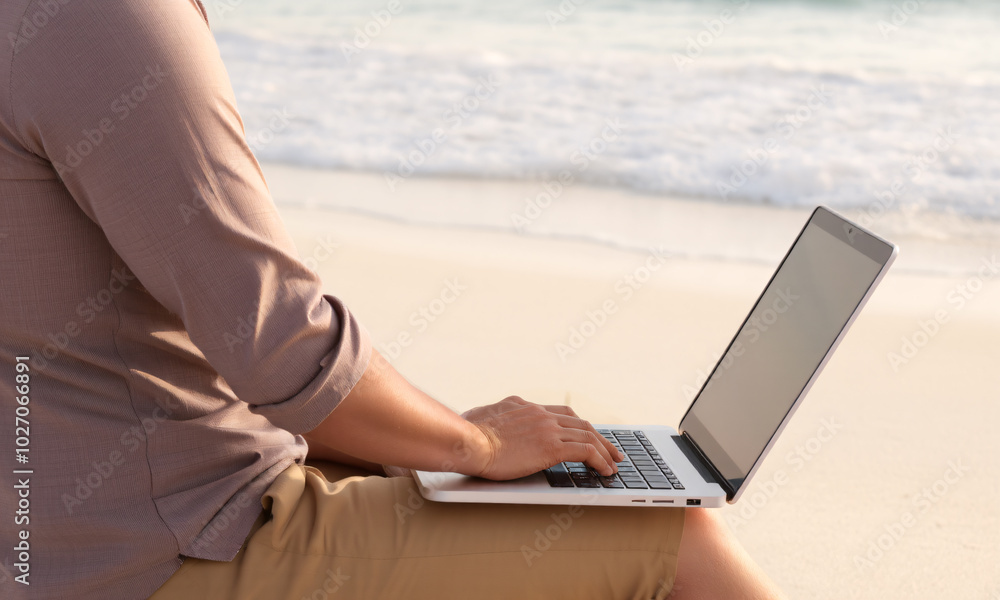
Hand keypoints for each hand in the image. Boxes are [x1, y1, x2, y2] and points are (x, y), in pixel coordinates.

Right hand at [460, 396, 623, 480]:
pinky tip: (605, 471)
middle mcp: (538, 412)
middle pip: (579, 422)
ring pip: (588, 434)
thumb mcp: (478, 418)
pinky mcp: (551, 446)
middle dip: (599, 436)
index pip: (560, 412)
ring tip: (614, 463)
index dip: (577, 425)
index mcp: (523, 405)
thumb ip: (488, 418)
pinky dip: (600, 460)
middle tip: (611, 449)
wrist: (467, 441)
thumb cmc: (465, 435)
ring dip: (605, 450)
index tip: (587, 434)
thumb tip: (479, 420)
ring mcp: (547, 427)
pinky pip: (586, 451)